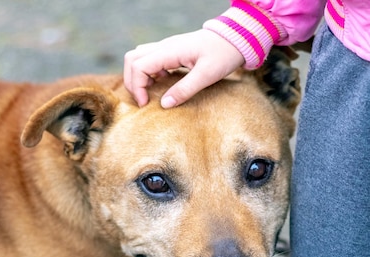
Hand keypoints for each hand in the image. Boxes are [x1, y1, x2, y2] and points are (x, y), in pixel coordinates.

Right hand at [124, 29, 244, 107]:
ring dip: (139, 76)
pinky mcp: (173, 51)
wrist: (236, 39)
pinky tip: (163, 84)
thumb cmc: (224, 54)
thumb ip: (184, 90)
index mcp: (170, 50)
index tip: (146, 104)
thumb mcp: (207, 75)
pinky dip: (149, 73)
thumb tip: (164, 105)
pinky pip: (151, 59)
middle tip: (144, 100)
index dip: (137, 86)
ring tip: (151, 93)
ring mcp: (168, 47)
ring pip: (139, 57)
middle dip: (132, 81)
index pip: (138, 66)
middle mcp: (165, 46)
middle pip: (132, 59)